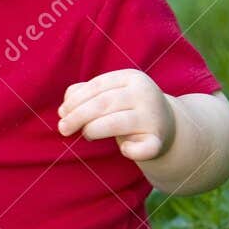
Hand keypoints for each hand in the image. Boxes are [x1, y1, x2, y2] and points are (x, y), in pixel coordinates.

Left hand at [57, 68, 175, 163]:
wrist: (166, 124)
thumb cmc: (127, 107)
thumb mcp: (111, 93)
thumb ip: (85, 94)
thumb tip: (64, 108)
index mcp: (132, 77)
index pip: (97, 85)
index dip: (76, 99)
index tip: (62, 113)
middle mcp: (144, 94)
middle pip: (103, 103)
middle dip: (78, 116)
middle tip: (63, 128)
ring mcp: (153, 117)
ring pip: (116, 123)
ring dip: (93, 130)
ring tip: (85, 135)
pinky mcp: (158, 140)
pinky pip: (145, 148)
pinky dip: (132, 151)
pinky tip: (124, 149)